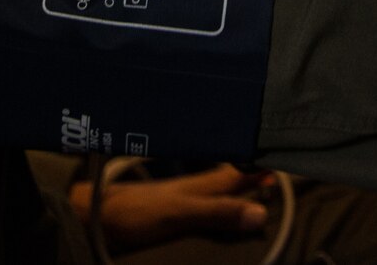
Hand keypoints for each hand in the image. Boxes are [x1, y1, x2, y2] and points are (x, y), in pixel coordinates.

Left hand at [68, 165, 270, 249]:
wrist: (92, 216)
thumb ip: (218, 212)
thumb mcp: (181, 213)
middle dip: (252, 173)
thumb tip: (260, 213)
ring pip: (216, 184)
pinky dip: (216, 196)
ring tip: (254, 180)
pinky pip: (202, 197)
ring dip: (235, 182)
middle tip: (276, 172)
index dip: (260, 169)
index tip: (284, 161)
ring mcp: (178, 194)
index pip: (239, 173)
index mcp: (200, 183)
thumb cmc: (134, 211)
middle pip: (230, 177)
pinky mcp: (167, 206)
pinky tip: (215, 199)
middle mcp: (192, 185)